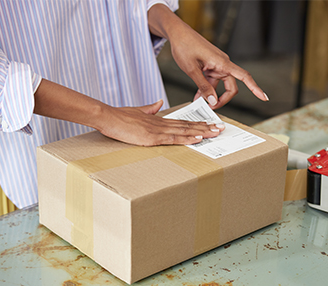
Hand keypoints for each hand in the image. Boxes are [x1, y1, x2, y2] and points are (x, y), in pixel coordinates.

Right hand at [34, 79, 223, 146]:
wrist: (107, 116)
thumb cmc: (118, 116)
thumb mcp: (136, 111)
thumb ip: (148, 108)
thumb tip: (157, 104)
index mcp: (157, 119)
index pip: (181, 121)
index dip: (197, 122)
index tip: (210, 123)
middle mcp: (160, 124)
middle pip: (187, 125)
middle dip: (205, 127)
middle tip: (221, 128)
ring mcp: (156, 130)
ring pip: (184, 131)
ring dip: (201, 132)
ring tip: (215, 132)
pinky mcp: (151, 138)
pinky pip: (172, 138)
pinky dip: (187, 138)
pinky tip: (198, 138)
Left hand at [148, 5, 267, 108]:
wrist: (178, 34)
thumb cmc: (185, 47)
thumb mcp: (191, 69)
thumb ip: (203, 86)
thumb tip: (212, 100)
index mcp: (222, 63)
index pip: (244, 76)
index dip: (255, 88)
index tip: (264, 97)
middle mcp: (223, 64)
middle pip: (230, 86)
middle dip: (222, 99)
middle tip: (210, 108)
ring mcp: (217, 65)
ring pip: (219, 85)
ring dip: (211, 95)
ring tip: (199, 102)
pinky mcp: (210, 65)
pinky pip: (212, 80)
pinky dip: (206, 88)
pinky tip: (198, 95)